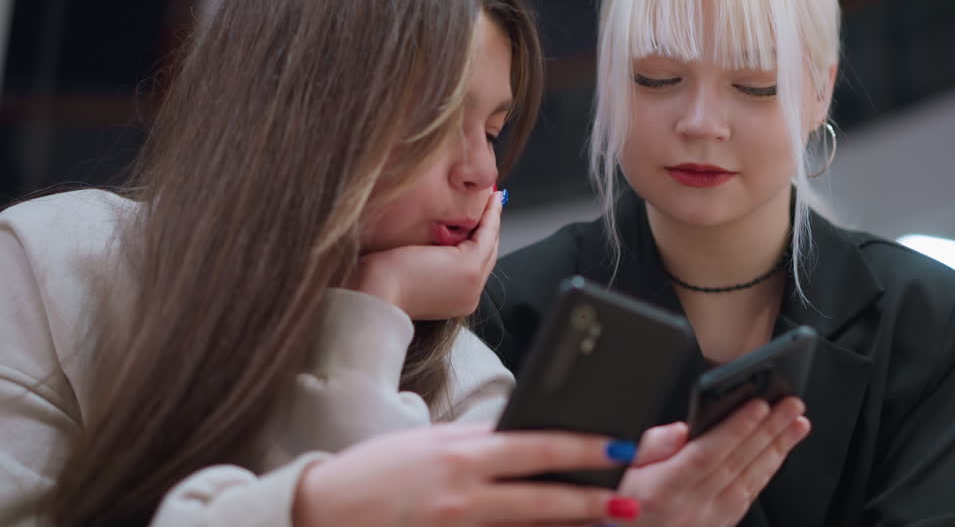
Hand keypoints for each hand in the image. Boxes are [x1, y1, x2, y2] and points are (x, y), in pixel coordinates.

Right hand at [293, 421, 641, 525]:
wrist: (321, 510)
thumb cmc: (378, 472)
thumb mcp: (432, 443)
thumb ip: (479, 445)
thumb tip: (528, 439)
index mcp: (462, 450)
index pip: (537, 445)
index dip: (584, 447)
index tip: (621, 446)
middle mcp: (462, 488)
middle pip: (542, 495)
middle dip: (592, 498)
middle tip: (631, 498)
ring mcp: (455, 523)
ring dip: (570, 524)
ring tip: (607, 519)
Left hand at [351, 190, 502, 319]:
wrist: (376, 292)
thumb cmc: (380, 282)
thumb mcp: (410, 269)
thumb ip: (429, 258)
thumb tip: (435, 238)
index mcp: (456, 300)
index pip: (474, 266)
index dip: (479, 240)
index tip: (480, 219)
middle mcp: (469, 296)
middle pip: (487, 255)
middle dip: (490, 228)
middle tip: (493, 203)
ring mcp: (472, 284)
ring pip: (490, 245)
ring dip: (494, 218)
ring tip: (494, 197)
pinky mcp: (469, 267)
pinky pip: (487, 235)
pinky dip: (491, 215)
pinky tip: (492, 199)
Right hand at [619, 398, 809, 526]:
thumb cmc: (626, 508)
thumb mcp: (624, 471)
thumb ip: (651, 447)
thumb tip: (679, 430)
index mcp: (666, 487)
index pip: (709, 453)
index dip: (736, 428)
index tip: (759, 405)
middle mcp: (693, 504)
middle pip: (738, 461)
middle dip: (769, 430)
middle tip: (792, 406)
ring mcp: (712, 516)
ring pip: (752, 478)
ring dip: (778, 448)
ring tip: (798, 424)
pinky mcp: (722, 524)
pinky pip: (751, 495)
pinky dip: (769, 471)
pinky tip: (781, 454)